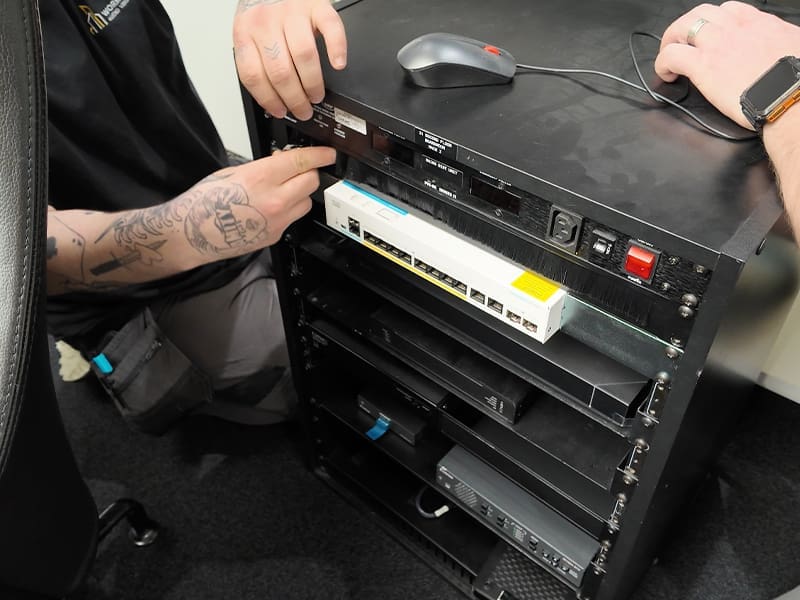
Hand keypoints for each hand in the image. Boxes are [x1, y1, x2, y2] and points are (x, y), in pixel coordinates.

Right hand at [184, 146, 336, 259]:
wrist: (192, 234)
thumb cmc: (204, 203)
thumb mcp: (233, 172)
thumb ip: (263, 167)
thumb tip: (282, 162)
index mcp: (261, 178)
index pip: (302, 161)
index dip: (320, 155)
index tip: (328, 153)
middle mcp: (274, 200)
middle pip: (311, 181)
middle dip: (309, 172)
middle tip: (300, 170)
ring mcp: (277, 220)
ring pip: (306, 201)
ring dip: (300, 193)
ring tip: (281, 191)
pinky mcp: (276, 235)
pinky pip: (293, 218)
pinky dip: (288, 210)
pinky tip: (270, 208)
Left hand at [234, 0, 346, 120]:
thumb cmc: (265, 8)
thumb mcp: (250, 32)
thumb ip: (256, 58)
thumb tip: (271, 99)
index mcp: (245, 31)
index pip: (253, 75)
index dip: (268, 99)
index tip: (281, 110)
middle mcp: (266, 21)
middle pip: (280, 71)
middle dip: (295, 99)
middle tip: (304, 109)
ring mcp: (292, 11)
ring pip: (303, 56)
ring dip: (312, 83)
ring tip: (316, 94)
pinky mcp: (316, 4)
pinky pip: (330, 28)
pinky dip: (337, 49)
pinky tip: (338, 63)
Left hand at [655, 1, 799, 128]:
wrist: (791, 95)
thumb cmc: (795, 79)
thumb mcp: (793, 45)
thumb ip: (776, 42)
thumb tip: (777, 48)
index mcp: (757, 23)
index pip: (728, 10)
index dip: (714, 22)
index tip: (710, 35)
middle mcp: (734, 28)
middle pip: (700, 14)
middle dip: (686, 28)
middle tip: (682, 44)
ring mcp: (716, 44)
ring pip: (681, 28)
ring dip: (671, 41)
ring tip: (670, 57)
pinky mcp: (702, 65)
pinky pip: (671, 55)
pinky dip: (663, 63)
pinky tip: (667, 74)